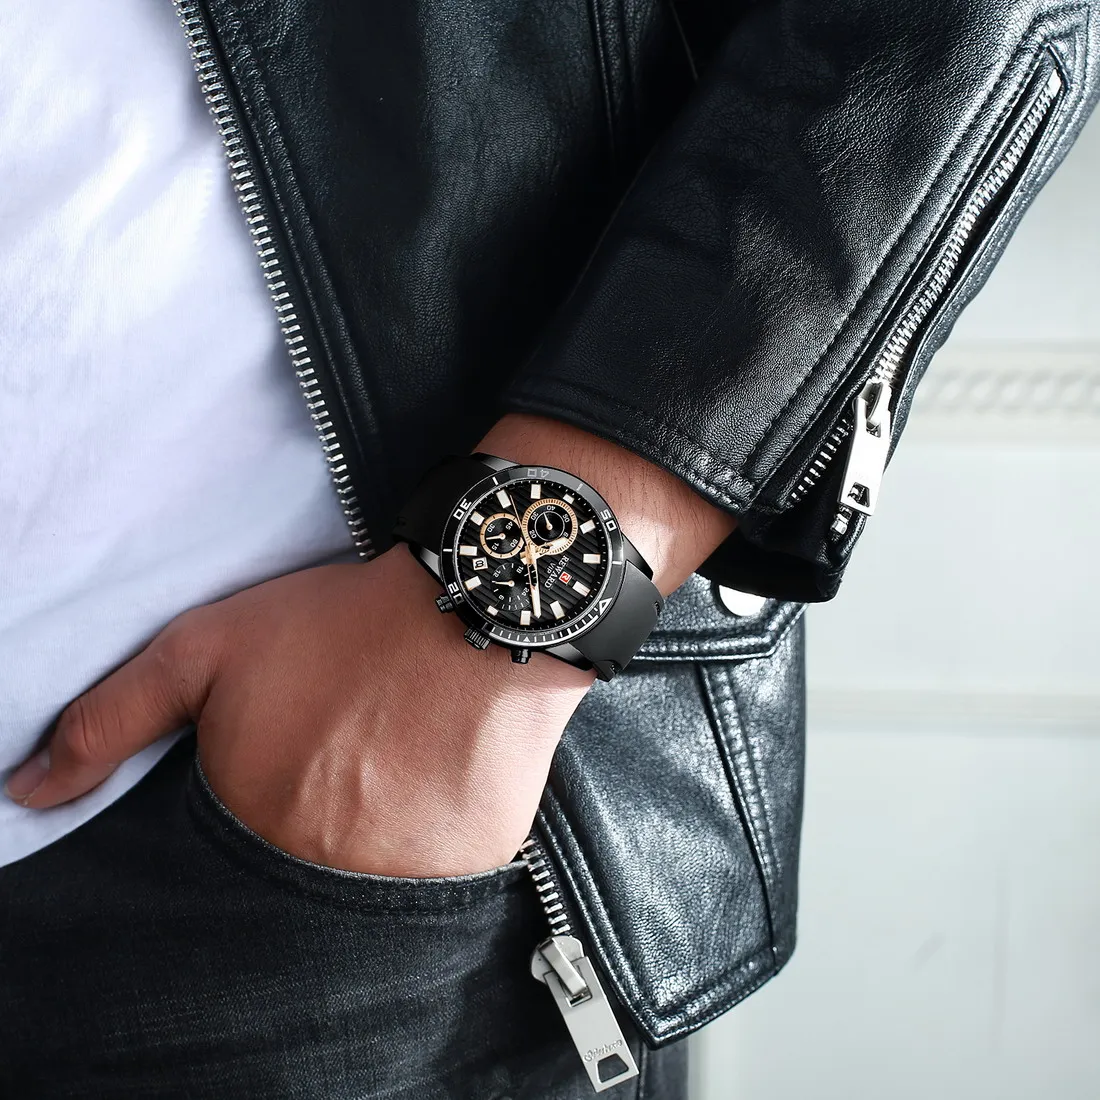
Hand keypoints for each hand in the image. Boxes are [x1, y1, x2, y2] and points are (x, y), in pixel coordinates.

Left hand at [4, 549, 592, 875]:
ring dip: (376, 831)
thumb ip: (109, 721)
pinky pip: (439, 872)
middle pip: (299, 867)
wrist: (470, 606)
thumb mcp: (206, 649)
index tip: (289, 760)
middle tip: (346, 750)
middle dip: (313, 816)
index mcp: (250, 820)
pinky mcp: (473, 863)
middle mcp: (325, 866)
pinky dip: (433, 834)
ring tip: (392, 757)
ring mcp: (405, 874)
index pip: (226, 857)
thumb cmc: (335, 624)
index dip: (255, 802)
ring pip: (371, 875)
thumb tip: (27, 793)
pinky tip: (437, 772)